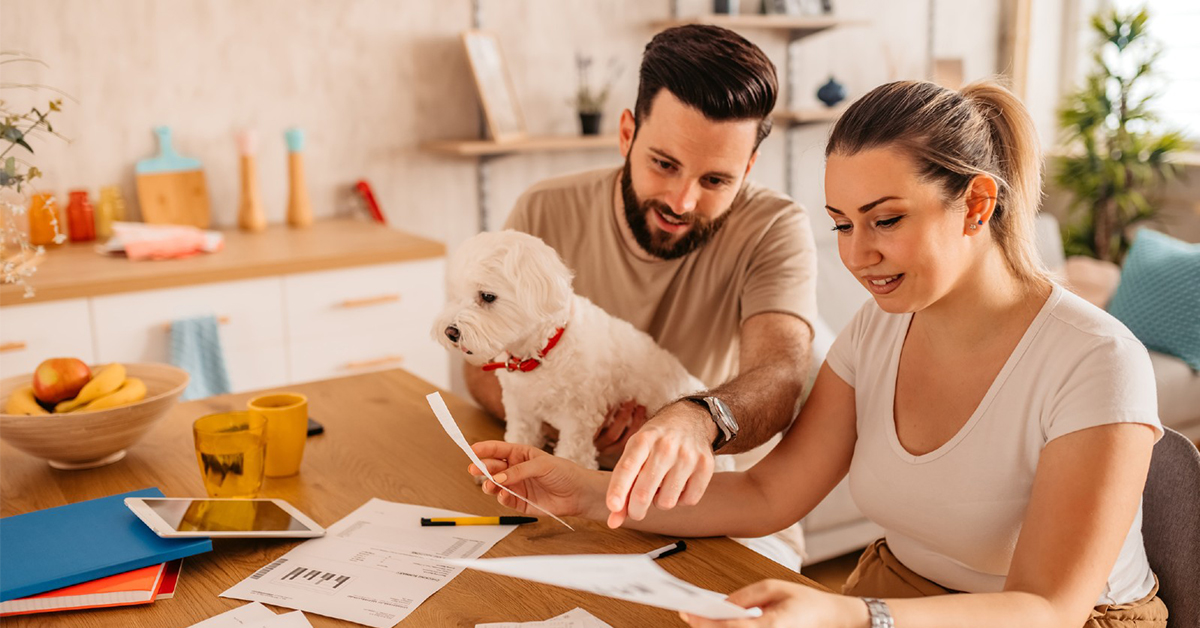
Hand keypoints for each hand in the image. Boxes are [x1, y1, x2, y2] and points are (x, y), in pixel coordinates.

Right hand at [469, 441, 601, 518]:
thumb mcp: (541, 465)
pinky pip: (506, 500)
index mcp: (520, 455)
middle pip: (493, 467)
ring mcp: (517, 486)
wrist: (578, 494)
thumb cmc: (564, 473)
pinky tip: (502, 494)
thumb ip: (518, 471)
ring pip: (495, 485)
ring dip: (489, 484)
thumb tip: (498, 477)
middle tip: (474, 469)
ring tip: (488, 485)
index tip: (472, 449)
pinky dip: (501, 497)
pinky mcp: (520, 502)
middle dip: (482, 467)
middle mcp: (515, 470)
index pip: (498, 450)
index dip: (485, 449)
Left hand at [604, 401, 715, 527]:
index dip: (618, 489)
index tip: (612, 507)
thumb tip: (613, 522)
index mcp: (643, 440)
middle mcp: (665, 446)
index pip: (627, 467)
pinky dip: (681, 500)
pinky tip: (679, 485)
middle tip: (635, 511)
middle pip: (644, 492)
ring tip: (662, 486)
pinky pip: (689, 501)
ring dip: (660, 502)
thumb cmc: (655, 442)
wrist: (690, 420)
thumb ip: (623, 486)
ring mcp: (688, 455)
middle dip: (636, 510)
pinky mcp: (706, 465)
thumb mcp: (635, 453)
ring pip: (667, 502)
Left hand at [679, 580, 869, 627]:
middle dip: (707, 626)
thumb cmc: (805, 601)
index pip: (732, 626)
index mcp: (772, 625)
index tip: (688, 613)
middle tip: (687, 614)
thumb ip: (746, 596)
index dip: (707, 621)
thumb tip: (721, 603)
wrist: (830, 617)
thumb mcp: (774, 587)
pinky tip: (716, 621)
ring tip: (697, 616)